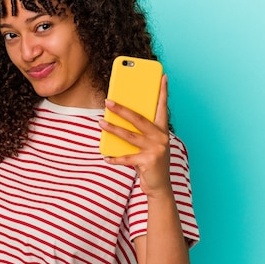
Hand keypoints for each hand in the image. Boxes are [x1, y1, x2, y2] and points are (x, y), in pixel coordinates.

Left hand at [99, 75, 171, 197]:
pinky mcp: (148, 162)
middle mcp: (161, 137)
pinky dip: (115, 158)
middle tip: (108, 101)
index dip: (163, 92)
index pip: (162, 107)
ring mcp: (156, 149)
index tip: (162, 76)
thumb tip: (119, 120)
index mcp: (162, 130)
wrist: (159, 187)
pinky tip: (105, 156)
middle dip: (122, 109)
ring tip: (100, 122)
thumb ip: (140, 132)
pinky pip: (127, 158)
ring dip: (113, 129)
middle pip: (139, 119)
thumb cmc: (151, 161)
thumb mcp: (149, 144)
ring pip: (130, 136)